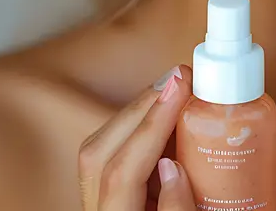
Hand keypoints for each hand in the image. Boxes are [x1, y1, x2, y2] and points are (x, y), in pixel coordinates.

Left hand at [78, 65, 195, 210]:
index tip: (181, 89)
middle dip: (140, 109)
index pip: (121, 174)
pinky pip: (109, 155)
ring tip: (173, 90)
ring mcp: (95, 205)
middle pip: (97, 152)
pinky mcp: (105, 199)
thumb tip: (174, 167)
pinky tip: (163, 117)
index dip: (152, 128)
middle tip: (179, 78)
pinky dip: (134, 130)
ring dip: (136, 115)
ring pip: (98, 149)